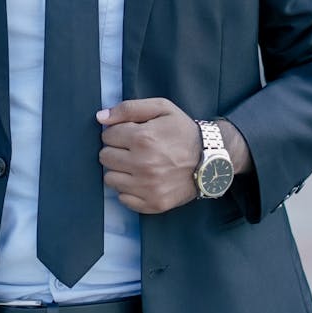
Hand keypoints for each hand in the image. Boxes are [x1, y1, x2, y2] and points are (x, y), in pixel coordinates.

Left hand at [96, 98, 200, 213]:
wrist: (211, 159)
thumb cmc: (183, 131)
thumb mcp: (161, 108)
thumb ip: (128, 108)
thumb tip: (100, 117)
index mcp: (142, 138)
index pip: (107, 136)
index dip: (116, 132)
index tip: (129, 133)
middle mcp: (142, 165)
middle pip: (105, 157)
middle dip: (115, 150)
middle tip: (131, 149)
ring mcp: (148, 187)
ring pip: (110, 179)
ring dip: (119, 170)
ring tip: (135, 164)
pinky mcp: (153, 204)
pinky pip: (123, 199)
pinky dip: (128, 189)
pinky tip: (141, 180)